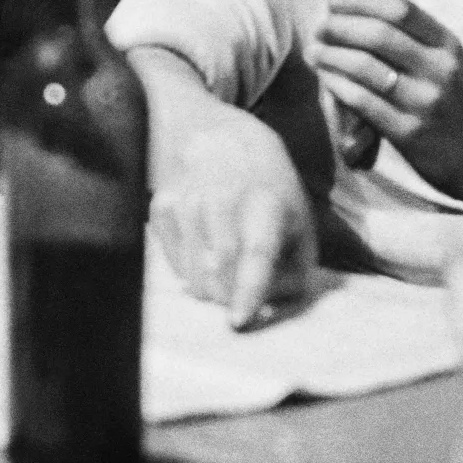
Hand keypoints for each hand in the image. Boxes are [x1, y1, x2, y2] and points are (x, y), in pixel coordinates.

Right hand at [151, 108, 316, 330]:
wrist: (223, 141)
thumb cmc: (270, 196)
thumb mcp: (299, 228)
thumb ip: (293, 274)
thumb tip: (266, 308)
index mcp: (267, 203)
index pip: (256, 251)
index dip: (248, 288)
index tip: (239, 321)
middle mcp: (224, 198)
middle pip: (219, 269)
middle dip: (230, 298)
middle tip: (240, 298)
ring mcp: (188, 200)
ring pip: (193, 274)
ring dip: (210, 289)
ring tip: (225, 273)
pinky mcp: (162, 206)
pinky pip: (173, 265)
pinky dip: (190, 273)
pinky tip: (203, 252)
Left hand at [312, 0, 462, 219]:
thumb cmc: (460, 105)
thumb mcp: (452, 63)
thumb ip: (417, 39)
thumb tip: (363, 11)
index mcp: (448, 45)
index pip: (400, 9)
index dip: (361, 0)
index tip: (336, 1)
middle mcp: (438, 69)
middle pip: (378, 34)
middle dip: (339, 26)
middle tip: (320, 28)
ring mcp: (424, 101)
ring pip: (365, 67)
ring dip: (332, 55)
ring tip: (315, 51)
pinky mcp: (408, 132)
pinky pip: (362, 101)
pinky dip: (337, 85)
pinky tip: (326, 78)